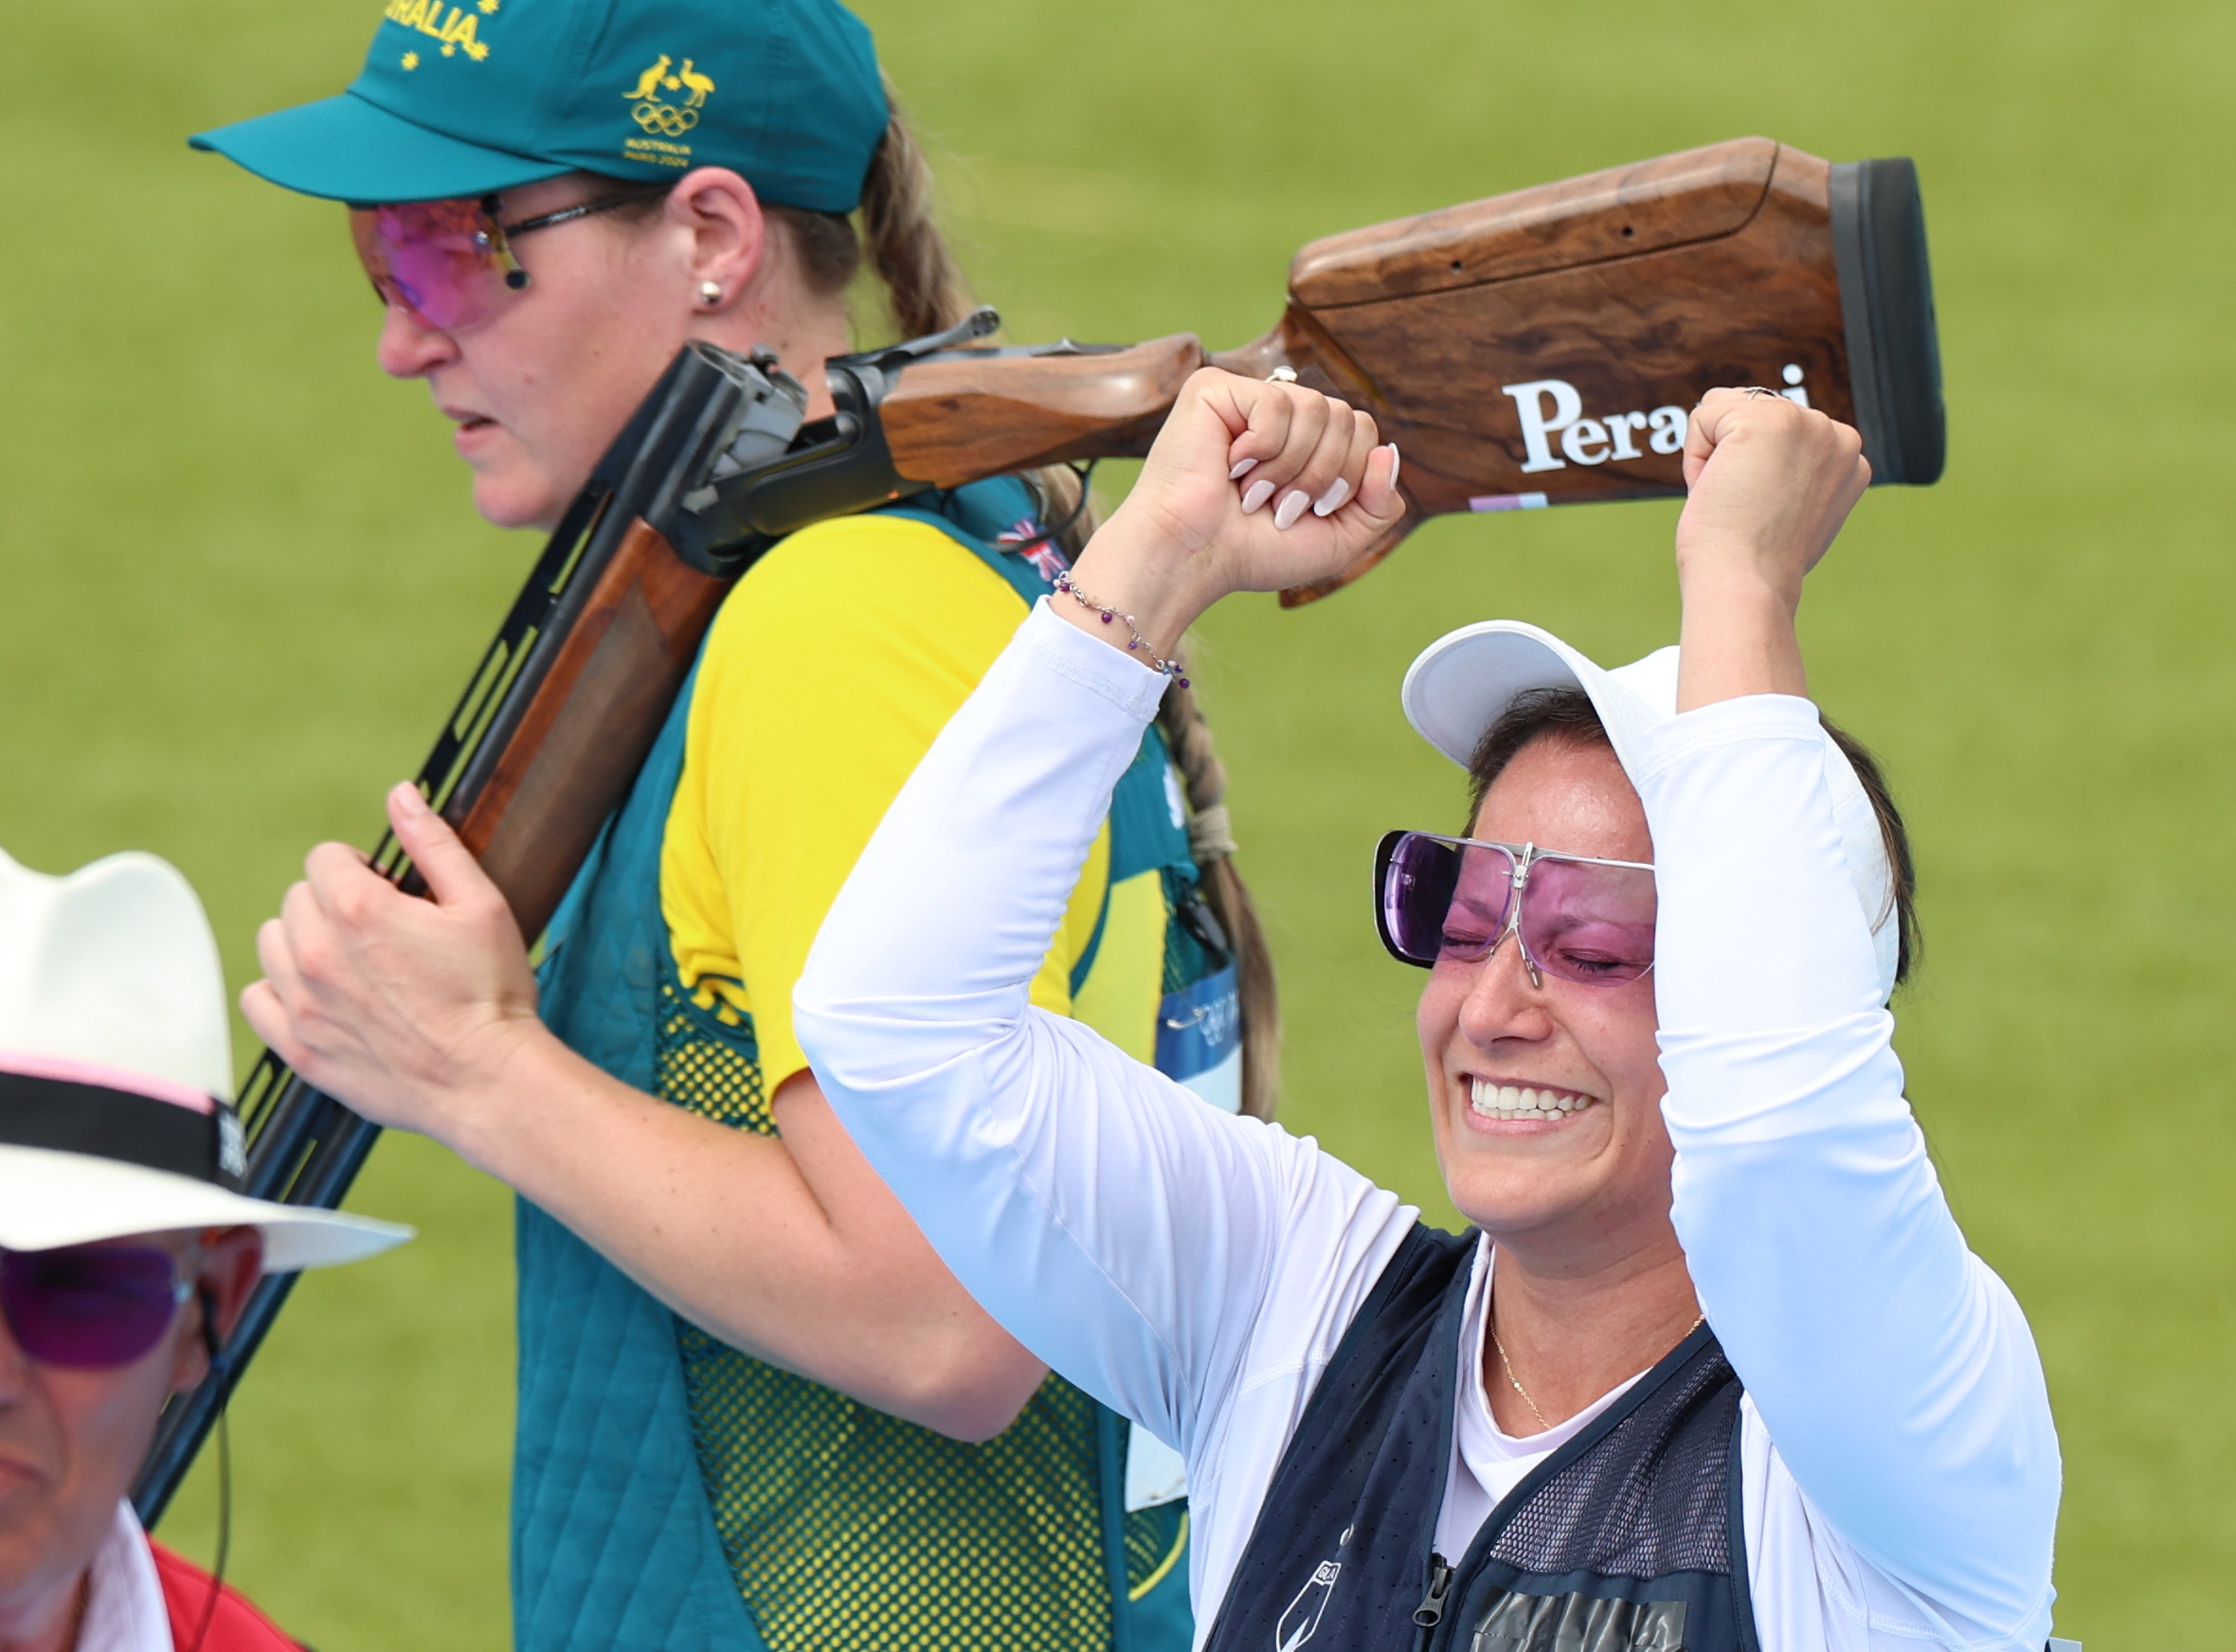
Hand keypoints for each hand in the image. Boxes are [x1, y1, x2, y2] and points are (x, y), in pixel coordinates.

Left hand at [240, 783, 545, 1158]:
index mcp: (359, 910)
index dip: (361, 867)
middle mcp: (317, 954)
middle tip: (381, 929)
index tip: (388, 889)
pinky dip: (281, 991)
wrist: (486, 1080)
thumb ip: (434, 844)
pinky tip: (323, 995)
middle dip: (334, 902)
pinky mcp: (300, 1048)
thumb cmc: (490, 996)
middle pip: (297, 898)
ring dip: (305, 941)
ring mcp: (303, 1004)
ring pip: (272, 943)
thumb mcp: (481, 904)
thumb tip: (401, 796)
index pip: (325, 859)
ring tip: (352, 961)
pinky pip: (257, 1000)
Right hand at [1060, 368, 1405, 655]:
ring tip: (1252, 492)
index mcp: (1305, 442)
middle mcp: (1279, 414)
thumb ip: (1380, 502)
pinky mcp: (1215, 388)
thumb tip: (1388, 452)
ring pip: (1317, 408)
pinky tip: (1230, 466)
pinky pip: (1276, 404)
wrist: (1192, 560)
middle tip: (1280, 507)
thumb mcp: (1338, 538)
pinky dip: (1262, 448)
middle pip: (1348, 417)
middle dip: (1323, 475)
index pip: (1363, 432)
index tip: (1307, 514)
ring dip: (1290, 468)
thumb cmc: (1252, 552)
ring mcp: (1247, 398)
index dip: (1350, 478)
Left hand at [1672, 389, 1870, 710]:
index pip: (1778, 431)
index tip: (1766, 515)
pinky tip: (1720, 490)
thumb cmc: (1757, 563)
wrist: (1746, 586)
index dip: (1754, 473)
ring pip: (1725, 409)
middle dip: (1733, 460)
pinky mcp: (1768, 420)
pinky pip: (1703, 416)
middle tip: (1746, 511)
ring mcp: (1808, 423)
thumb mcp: (1793, 511)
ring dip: (1714, 457)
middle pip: (1750, 411)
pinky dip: (1696, 457)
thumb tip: (1764, 458)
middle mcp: (1837, 434)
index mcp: (1848, 456)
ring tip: (1735, 500)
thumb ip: (1792, 473)